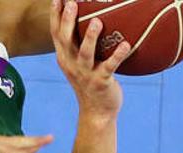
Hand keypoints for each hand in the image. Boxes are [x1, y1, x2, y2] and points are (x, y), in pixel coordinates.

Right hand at [49, 0, 129, 116]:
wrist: (97, 112)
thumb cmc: (91, 82)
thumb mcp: (80, 63)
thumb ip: (80, 44)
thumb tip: (94, 18)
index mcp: (64, 58)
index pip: (56, 34)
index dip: (55, 16)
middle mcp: (71, 65)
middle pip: (66, 40)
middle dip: (68, 21)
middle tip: (72, 3)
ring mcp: (85, 74)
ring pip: (85, 54)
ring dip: (91, 37)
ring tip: (97, 21)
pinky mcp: (101, 82)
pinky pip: (109, 67)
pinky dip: (118, 56)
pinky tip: (127, 45)